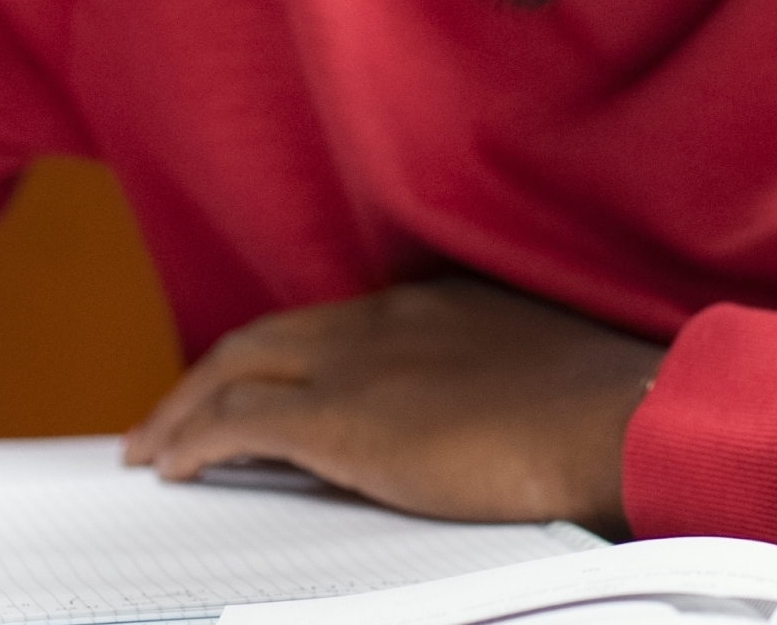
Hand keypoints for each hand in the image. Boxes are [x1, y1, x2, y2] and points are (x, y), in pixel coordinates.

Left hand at [123, 279, 664, 536]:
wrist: (619, 416)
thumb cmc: (606, 410)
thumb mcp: (534, 379)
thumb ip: (482, 390)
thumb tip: (463, 431)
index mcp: (432, 308)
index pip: (329, 325)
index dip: (282, 355)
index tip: (262, 383)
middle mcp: (384, 320)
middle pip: (266, 337)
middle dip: (212, 373)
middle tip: (176, 411)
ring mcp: (358, 363)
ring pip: (237, 367)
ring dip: (187, 406)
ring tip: (156, 442)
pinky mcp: (342, 417)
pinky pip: (239, 424)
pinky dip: (196, 440)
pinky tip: (174, 467)